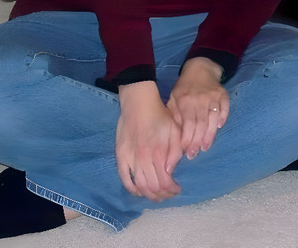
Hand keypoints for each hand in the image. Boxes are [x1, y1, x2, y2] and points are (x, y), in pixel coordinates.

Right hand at [115, 81, 182, 201]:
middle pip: (152, 188)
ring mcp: (130, 158)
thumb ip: (175, 152)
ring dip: (149, 195)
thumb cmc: (160, 115)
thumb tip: (170, 171)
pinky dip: (132, 189)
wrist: (139, 102)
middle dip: (163, 195)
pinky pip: (125, 179)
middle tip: (169, 193)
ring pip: (139, 187)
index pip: (164, 183)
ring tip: (157, 194)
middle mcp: (143, 159)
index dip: (172, 190)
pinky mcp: (121, 156)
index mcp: (158, 153)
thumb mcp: (175, 130)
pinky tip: (140, 191)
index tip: (177, 189)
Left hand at [166, 57, 229, 159]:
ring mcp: (213, 97)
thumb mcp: (174, 97)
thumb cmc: (184, 87)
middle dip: (197, 142)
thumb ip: (174, 114)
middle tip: (194, 154)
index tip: (185, 151)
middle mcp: (200, 99)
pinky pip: (225, 109)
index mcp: (185, 100)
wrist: (200, 68)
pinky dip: (223, 119)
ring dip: (209, 136)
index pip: (187, 124)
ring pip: (213, 120)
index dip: (187, 139)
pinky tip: (219, 128)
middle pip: (201, 125)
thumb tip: (177, 134)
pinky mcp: (223, 94)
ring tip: (205, 147)